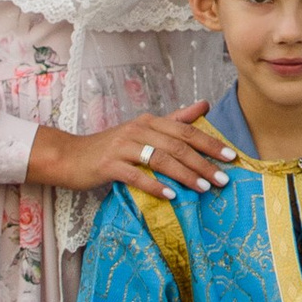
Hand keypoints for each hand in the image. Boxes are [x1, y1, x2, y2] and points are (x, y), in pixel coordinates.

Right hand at [29, 102, 227, 195]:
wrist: (70, 156)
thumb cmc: (110, 147)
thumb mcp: (144, 131)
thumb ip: (175, 120)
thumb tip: (204, 105)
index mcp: (150, 122)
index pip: (186, 131)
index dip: (210, 143)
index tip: (231, 156)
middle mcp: (138, 130)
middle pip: (177, 145)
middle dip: (203, 162)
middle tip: (223, 179)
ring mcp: (123, 147)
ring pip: (160, 159)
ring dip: (185, 174)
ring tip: (203, 188)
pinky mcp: (109, 165)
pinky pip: (136, 176)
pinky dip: (155, 185)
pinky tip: (171, 195)